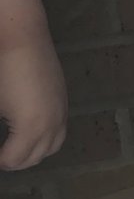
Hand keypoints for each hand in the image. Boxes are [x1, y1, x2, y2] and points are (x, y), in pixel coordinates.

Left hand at [0, 33, 66, 170]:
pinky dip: (46, 138)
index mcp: (31, 128)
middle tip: (1, 155)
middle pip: (36, 157)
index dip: (0, 161)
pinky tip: (31, 130)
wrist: (22, 38)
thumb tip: (3, 130)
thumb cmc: (2, 71)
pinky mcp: (63, 100)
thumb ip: (1, 128)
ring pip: (53, 146)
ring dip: (35, 152)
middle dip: (16, 161)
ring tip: (17, 148)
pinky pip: (59, 130)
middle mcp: (52, 124)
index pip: (14, 159)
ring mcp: (61, 111)